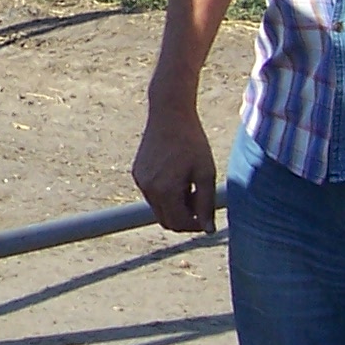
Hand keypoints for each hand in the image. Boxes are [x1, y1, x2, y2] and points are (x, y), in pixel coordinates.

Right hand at [131, 99, 218, 233]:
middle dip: (184, 219)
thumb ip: (206, 204)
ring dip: (174, 206)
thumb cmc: (192, 141)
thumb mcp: (206, 173)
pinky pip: (151, 194)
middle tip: (199, 203)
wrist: (169, 114)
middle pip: (166, 221)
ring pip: (158, 209)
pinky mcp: (137, 173)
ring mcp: (140, 181)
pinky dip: (164, 194)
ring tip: (189, 185)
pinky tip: (176, 175)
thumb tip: (208, 230)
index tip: (207, 218)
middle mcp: (149, 189)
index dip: (195, 226)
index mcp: (166, 190)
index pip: (179, 224)